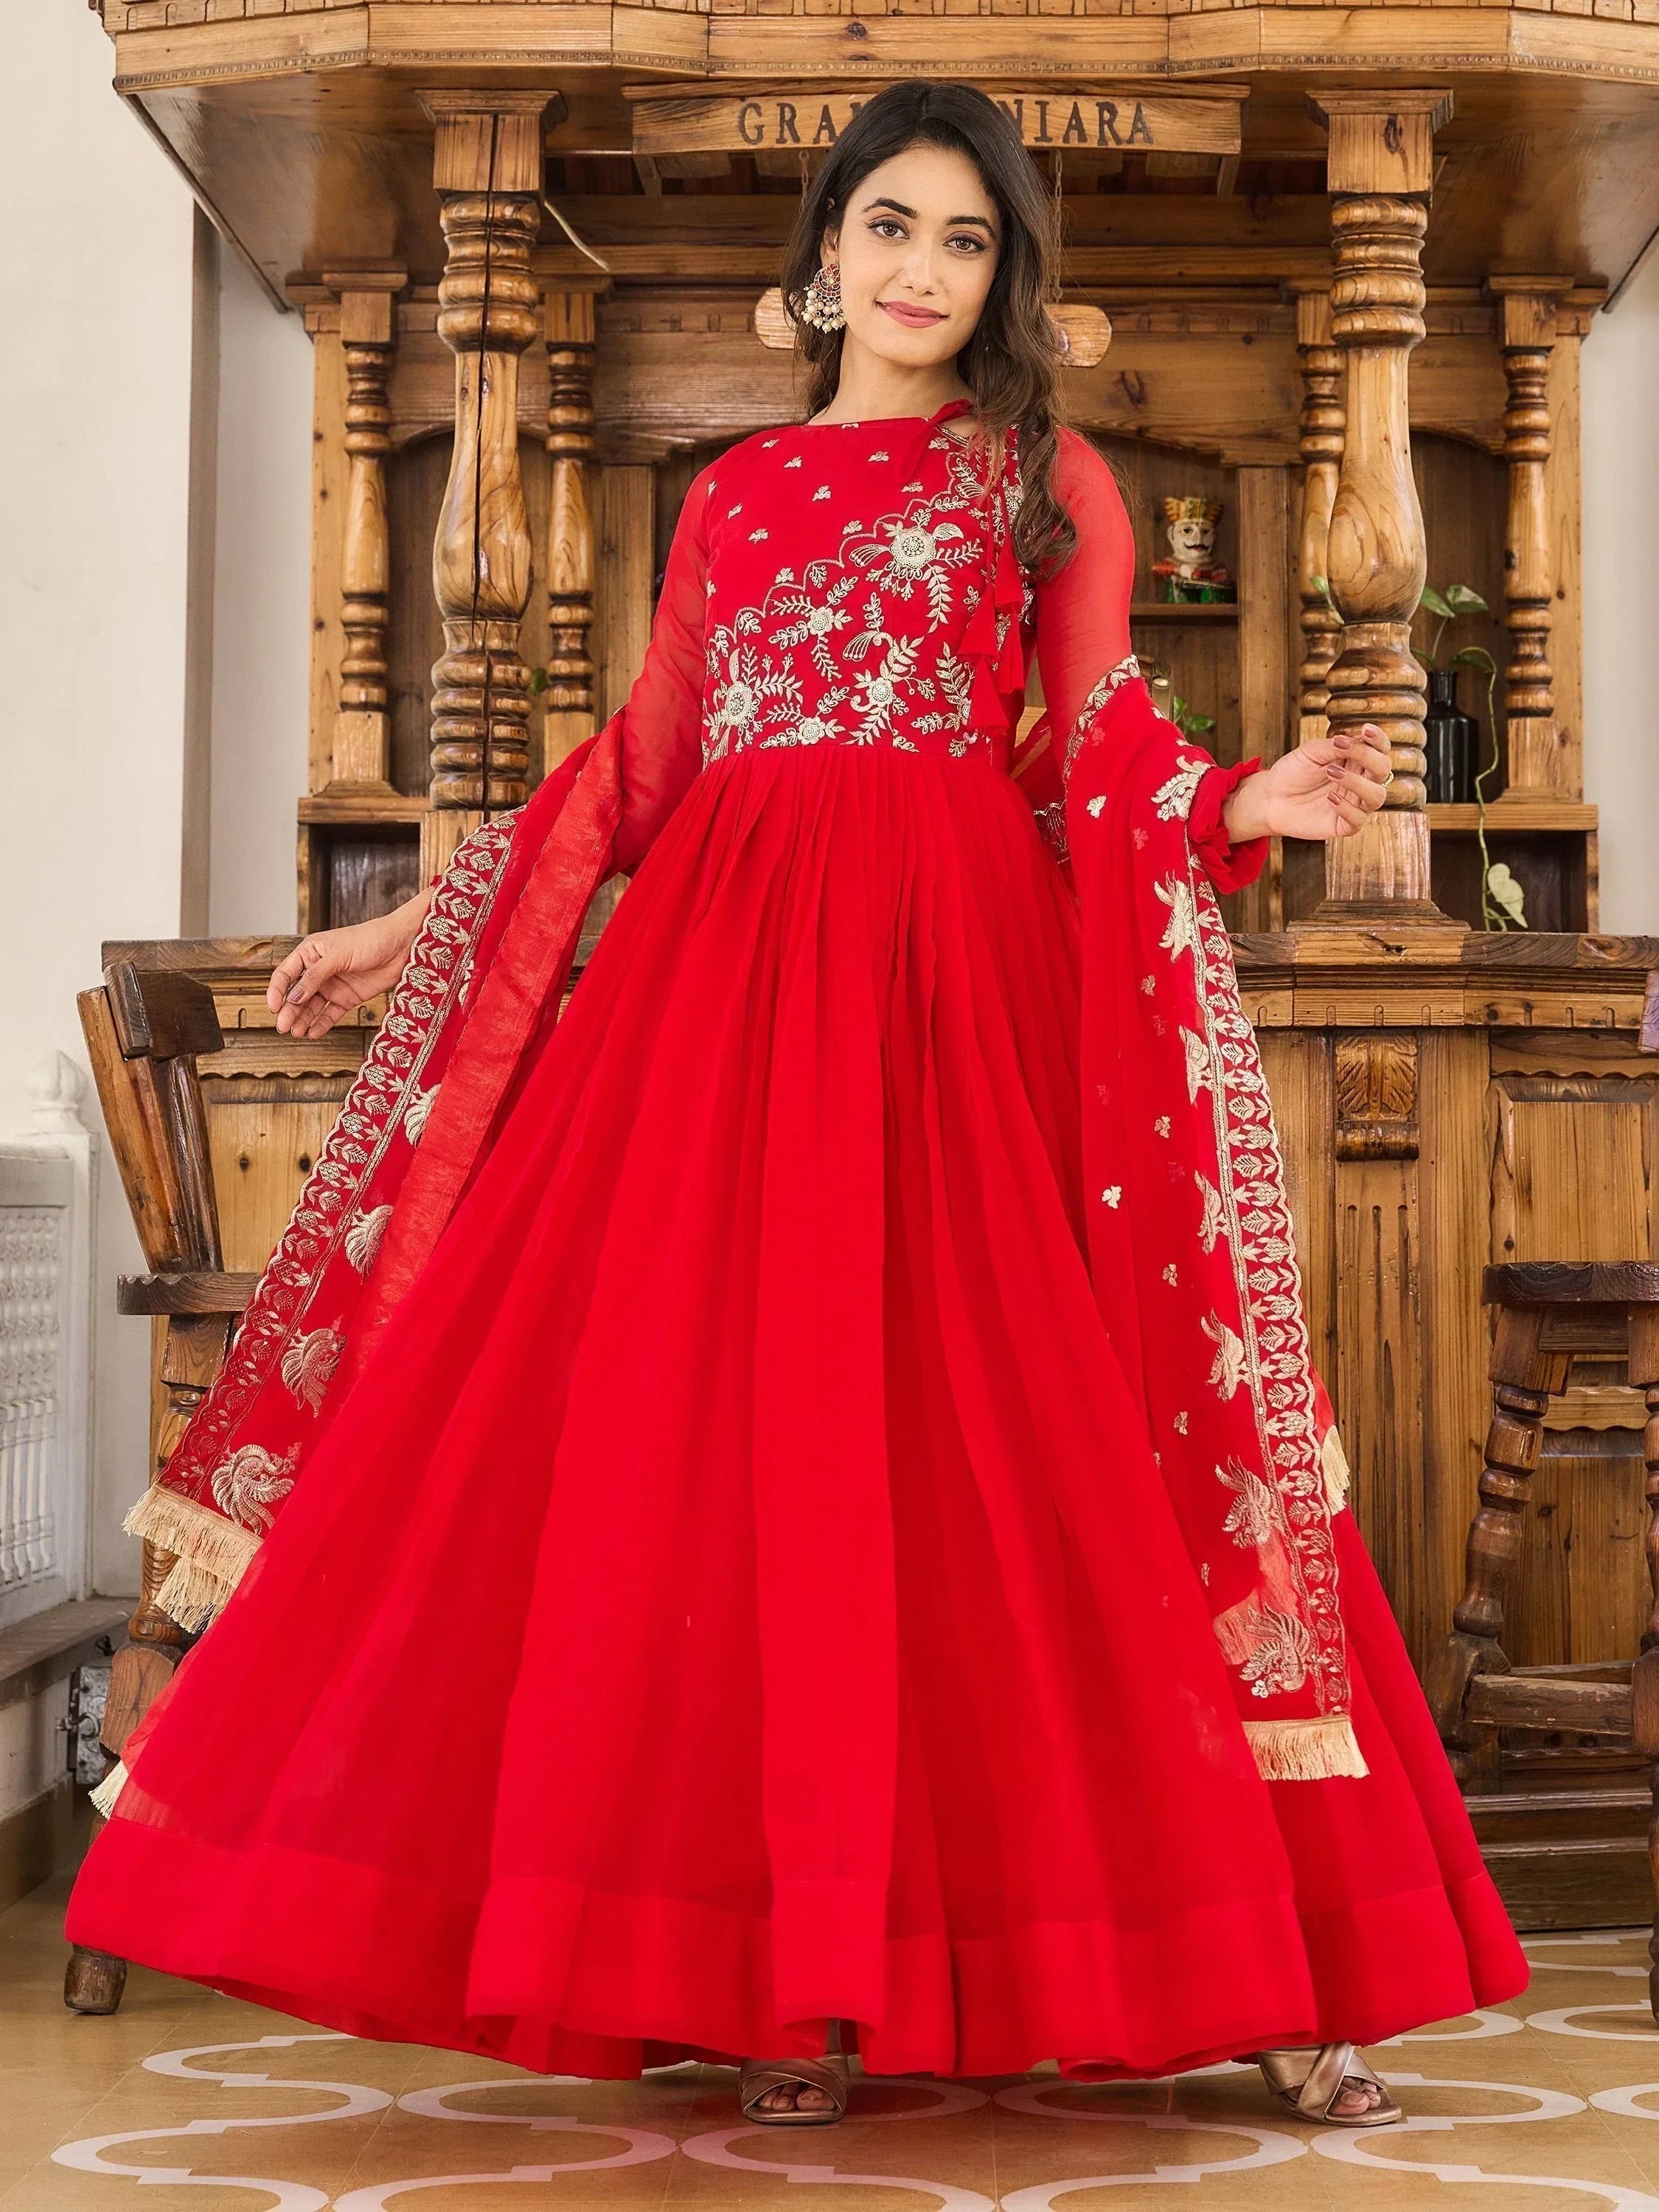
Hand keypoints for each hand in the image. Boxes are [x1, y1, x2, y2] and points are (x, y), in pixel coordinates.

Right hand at [266, 890, 430, 1038]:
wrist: (402, 945)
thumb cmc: (370, 939)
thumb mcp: (338, 955)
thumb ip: (315, 976)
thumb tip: (293, 996)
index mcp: (310, 952)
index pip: (286, 974)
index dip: (277, 991)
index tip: (273, 1007)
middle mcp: (318, 970)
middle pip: (297, 994)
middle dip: (289, 1011)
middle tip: (282, 1027)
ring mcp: (333, 985)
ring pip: (312, 1006)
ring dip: (302, 1019)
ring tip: (296, 1032)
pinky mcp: (348, 997)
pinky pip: (330, 1013)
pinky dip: (322, 1023)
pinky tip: (313, 1032)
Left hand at [1221, 725, 1392, 843]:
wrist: (1270, 798)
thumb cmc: (1292, 772)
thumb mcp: (1312, 752)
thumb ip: (1335, 746)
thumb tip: (1355, 739)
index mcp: (1356, 761)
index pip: (1380, 749)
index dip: (1379, 739)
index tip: (1366, 730)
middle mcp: (1361, 782)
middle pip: (1384, 770)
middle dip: (1368, 757)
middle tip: (1341, 750)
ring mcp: (1355, 804)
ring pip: (1377, 796)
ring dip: (1358, 782)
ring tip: (1331, 772)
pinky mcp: (1344, 825)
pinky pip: (1358, 819)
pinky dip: (1347, 807)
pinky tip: (1329, 798)